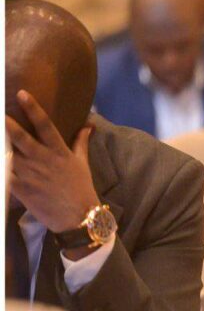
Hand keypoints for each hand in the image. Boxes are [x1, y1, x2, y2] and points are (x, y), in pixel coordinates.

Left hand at [6, 90, 100, 233]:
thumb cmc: (80, 188)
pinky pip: (4, 174)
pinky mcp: (21, 188)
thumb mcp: (82, 163)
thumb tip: (88, 125)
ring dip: (0, 145)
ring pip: (8, 155)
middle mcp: (43, 160)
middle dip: (7, 125)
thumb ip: (81, 142)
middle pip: (21, 138)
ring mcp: (30, 174)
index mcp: (58, 151)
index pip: (46, 126)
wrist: (77, 216)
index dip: (34, 109)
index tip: (22, 94)